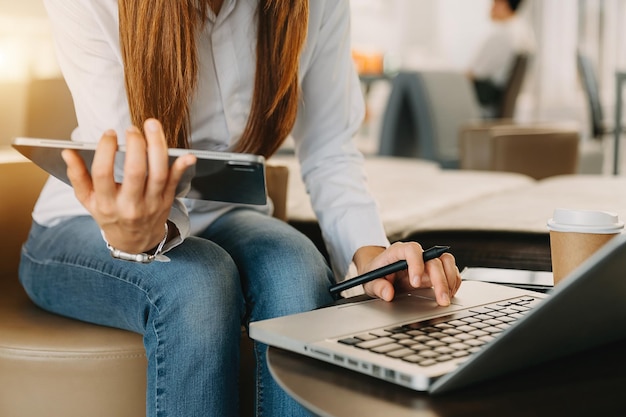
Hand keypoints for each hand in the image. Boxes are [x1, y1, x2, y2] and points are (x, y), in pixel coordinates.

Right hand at [61, 119, 195, 252]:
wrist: (135, 240)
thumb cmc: (110, 214)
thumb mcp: (88, 200)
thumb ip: (77, 175)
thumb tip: (67, 152)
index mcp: (106, 203)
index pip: (103, 174)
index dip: (106, 151)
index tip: (110, 134)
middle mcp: (130, 205)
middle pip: (135, 171)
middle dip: (135, 146)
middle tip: (132, 129)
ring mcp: (151, 203)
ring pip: (158, 173)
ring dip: (157, 147)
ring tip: (152, 126)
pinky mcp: (166, 200)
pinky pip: (175, 182)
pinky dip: (182, 167)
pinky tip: (187, 155)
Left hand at [353, 242, 461, 305]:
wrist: (379, 273)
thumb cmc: (374, 274)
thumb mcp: (370, 282)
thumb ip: (378, 287)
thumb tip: (388, 294)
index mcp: (398, 252)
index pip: (411, 250)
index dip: (416, 264)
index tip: (415, 283)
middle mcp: (415, 254)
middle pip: (433, 259)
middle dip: (439, 280)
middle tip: (441, 299)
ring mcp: (426, 262)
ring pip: (446, 261)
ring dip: (450, 279)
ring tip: (447, 298)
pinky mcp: (433, 271)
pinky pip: (449, 270)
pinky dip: (453, 282)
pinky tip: (449, 294)